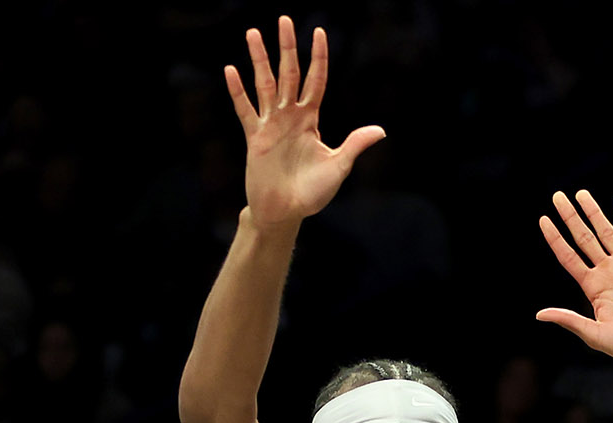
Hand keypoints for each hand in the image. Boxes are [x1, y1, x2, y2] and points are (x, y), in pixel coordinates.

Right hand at [224, 16, 385, 229]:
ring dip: (259, 60)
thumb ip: (354, 145)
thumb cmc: (312, 193)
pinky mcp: (255, 138)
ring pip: (265, 85)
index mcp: (311, 120)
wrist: (285, 212)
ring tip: (253, 33)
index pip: (316, 81)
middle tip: (285, 19)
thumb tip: (381, 130)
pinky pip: (246, 111)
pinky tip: (231, 70)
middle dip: (287, 48)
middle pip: (289, 74)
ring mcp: (271, 125)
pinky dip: (238, 92)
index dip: (318, 57)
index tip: (319, 32)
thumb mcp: (338, 166)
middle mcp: (290, 117)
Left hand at [537, 191, 612, 365]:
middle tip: (557, 196)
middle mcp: (607, 273)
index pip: (568, 257)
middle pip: (584, 238)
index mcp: (593, 288)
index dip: (555, 239)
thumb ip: (570, 321)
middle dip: (571, 217)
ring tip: (581, 194)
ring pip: (607, 232)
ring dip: (594, 213)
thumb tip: (540, 314)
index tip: (543, 220)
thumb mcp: (596, 336)